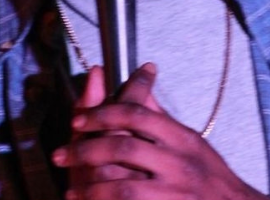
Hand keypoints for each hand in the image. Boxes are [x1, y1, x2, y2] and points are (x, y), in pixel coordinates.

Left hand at [53, 63, 268, 199]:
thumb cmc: (208, 176)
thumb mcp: (189, 141)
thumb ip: (160, 117)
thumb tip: (139, 80)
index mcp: (182, 137)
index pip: (137, 114)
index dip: (103, 114)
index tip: (79, 120)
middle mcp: (179, 161)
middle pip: (123, 148)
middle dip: (86, 150)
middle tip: (61, 154)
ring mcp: (175, 191)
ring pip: (122, 185)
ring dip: (90, 186)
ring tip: (71, 187)